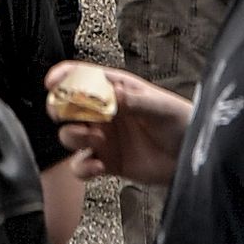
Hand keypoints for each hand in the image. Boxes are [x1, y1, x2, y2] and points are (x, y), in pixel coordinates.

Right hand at [53, 65, 191, 187]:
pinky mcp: (107, 162)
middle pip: (69, 106)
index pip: (84, 76)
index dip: (65, 76)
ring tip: (89, 139)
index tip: (52, 82)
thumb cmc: (181, 122)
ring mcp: (104, 138)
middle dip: (59, 108)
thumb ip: (133, 100)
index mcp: (117, 90)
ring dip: (72, 137)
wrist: (191, 156)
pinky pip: (82, 166)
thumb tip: (111, 93)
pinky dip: (83, 167)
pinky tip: (97, 166)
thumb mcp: (159, 106)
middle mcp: (106, 113)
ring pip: (70, 136)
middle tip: (61, 112)